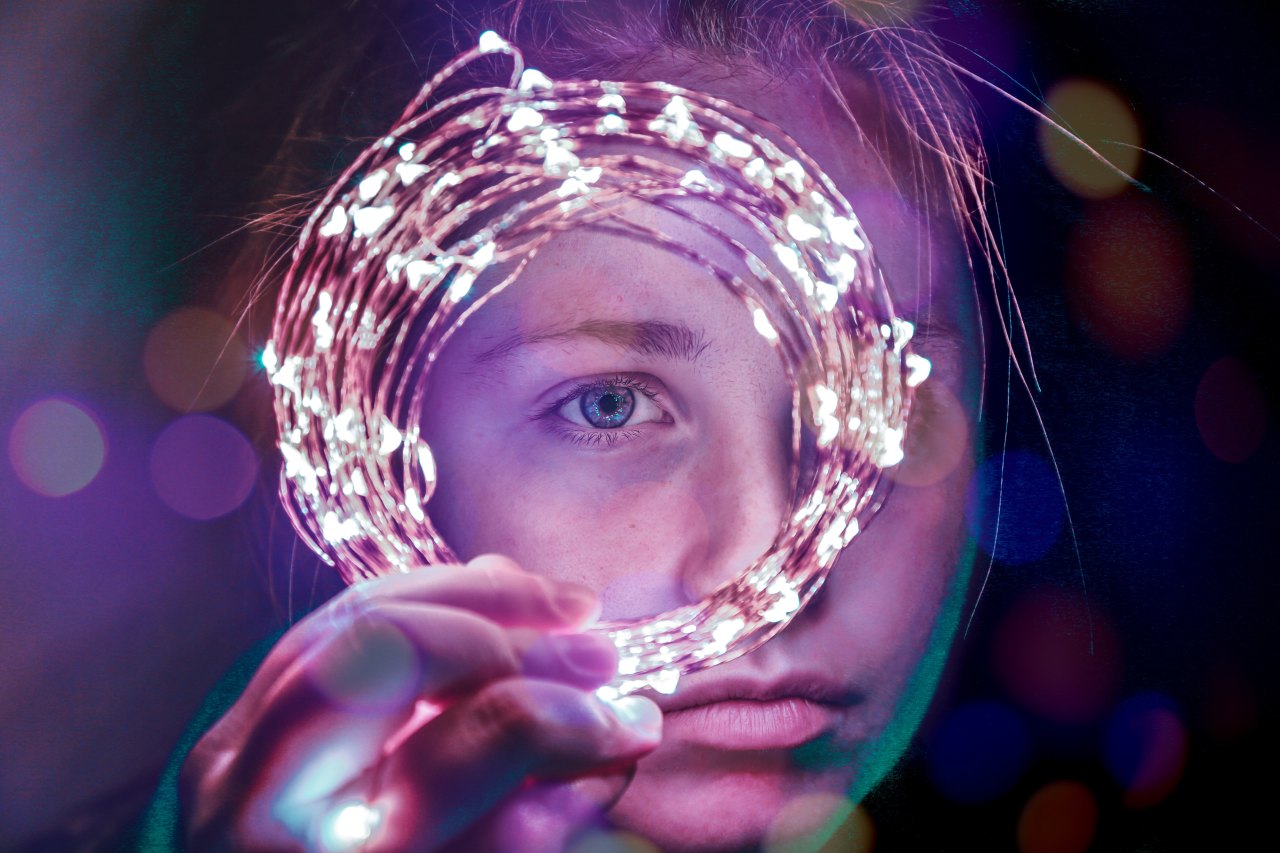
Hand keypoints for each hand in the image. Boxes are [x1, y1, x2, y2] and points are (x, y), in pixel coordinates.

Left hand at [180, 554, 661, 850]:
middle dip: (511, 633)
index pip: (468, 744)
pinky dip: (421, 602)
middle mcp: (259, 794)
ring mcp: (231, 748)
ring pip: (353, 612)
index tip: (632, 727)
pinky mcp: (235, 721)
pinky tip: (490, 603)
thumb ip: (532, 827)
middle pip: (385, 648)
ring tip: (564, 608)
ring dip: (473, 596)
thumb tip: (614, 739)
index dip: (565, 719)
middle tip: (599, 654)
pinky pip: (331, 623)